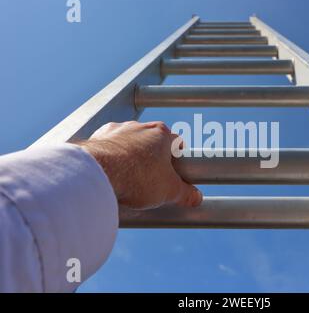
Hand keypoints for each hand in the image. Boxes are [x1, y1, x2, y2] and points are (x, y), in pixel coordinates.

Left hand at [78, 121, 202, 209]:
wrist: (97, 173)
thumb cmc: (136, 177)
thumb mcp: (169, 190)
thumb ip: (186, 193)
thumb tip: (196, 198)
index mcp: (161, 134)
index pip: (178, 144)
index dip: (179, 161)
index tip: (175, 174)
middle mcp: (139, 127)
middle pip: (152, 143)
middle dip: (153, 160)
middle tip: (152, 181)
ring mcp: (117, 130)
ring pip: (129, 144)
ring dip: (131, 158)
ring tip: (129, 181)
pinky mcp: (97, 138)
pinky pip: (108, 148)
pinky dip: (111, 159)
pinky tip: (111, 176)